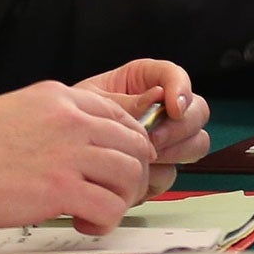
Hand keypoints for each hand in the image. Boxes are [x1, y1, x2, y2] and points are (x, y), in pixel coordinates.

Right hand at [0, 81, 153, 234]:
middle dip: (133, 174)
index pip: (121, 114)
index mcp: (59, 97)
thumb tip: (72, 140)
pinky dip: (105, 221)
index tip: (124, 163)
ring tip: (97, 211)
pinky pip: (110, 206)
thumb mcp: (16, 109)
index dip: (130, 143)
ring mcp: (67, 151)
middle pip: (135, 144)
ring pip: (130, 174)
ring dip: (121, 199)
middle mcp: (70, 119)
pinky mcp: (59, 188)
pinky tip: (83, 224)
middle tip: (116, 193)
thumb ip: (51, 118)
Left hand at [76, 59, 210, 194]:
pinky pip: (171, 174)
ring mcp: (163, 141)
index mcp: (143, 81)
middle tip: (154, 138)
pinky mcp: (157, 170)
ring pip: (195, 144)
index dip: (181, 88)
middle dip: (180, 127)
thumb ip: (122, 101)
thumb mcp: (90, 101)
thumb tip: (153, 100)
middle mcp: (160, 110)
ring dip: (174, 152)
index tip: (173, 105)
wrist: (55, 154)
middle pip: (198, 111)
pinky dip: (155, 177)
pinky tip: (134, 176)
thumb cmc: (69, 119)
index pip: (176, 75)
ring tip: (143, 158)